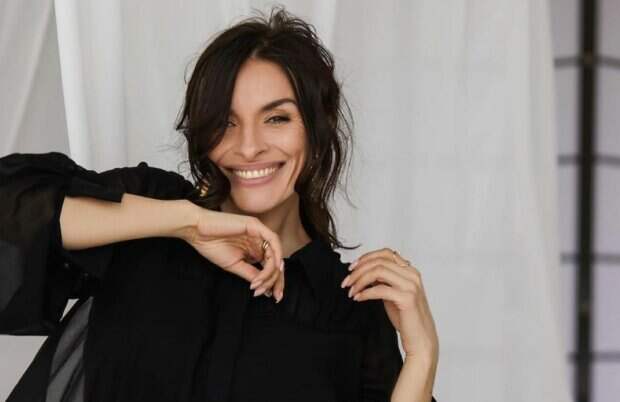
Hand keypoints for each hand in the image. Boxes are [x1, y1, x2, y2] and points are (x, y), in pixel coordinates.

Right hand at [183, 208, 284, 301]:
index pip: (271, 266)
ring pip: (276, 253)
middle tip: (276, 295)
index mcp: (255, 249)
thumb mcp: (236, 266)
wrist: (197, 231)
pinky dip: (274, 256)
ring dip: (272, 272)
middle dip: (279, 280)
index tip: (273, 297)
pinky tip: (269, 270)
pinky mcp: (256, 225)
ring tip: (261, 285)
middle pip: (277, 261)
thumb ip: (252, 274)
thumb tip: (267, 290)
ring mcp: (259, 232)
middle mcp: (260, 241)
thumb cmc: (213, 246)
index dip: (275, 282)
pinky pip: (273, 240)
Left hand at [340, 247, 438, 361]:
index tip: (352, 267)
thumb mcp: (392, 294)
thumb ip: (383, 281)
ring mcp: (411, 286)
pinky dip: (365, 292)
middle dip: (359, 269)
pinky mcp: (407, 298)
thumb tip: (363, 271)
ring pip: (378, 271)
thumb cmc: (406, 318)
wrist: (421, 339)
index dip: (366, 257)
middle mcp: (412, 275)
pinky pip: (380, 289)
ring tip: (351, 291)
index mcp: (410, 271)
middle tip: (346, 281)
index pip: (386, 253)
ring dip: (360, 280)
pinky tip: (358, 298)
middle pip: (379, 261)